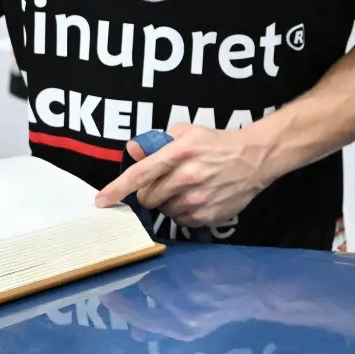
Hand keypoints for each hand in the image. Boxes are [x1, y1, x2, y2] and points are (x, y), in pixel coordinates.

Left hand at [94, 124, 271, 227]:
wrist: (254, 159)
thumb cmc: (216, 143)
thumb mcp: (186, 133)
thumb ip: (156, 143)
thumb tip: (132, 150)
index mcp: (178, 153)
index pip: (139, 174)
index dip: (117, 189)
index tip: (101, 201)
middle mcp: (186, 177)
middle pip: (147, 197)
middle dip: (149, 193)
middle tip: (164, 183)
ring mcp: (197, 199)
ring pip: (163, 210)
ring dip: (166, 203)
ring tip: (184, 189)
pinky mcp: (207, 215)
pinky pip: (180, 221)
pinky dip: (182, 212)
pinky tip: (196, 198)